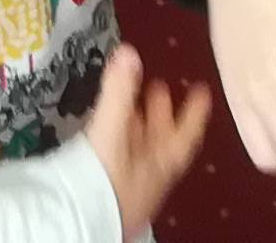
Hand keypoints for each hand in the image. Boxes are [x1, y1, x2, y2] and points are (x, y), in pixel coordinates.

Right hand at [80, 37, 213, 237]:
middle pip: (162, 141)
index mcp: (161, 165)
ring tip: (128, 103)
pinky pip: (120, 160)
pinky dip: (118, 139)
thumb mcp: (111, 133)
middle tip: (158, 86)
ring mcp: (129, 186)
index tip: (203, 90)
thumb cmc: (102, 184)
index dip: (195, 112)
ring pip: (140, 151)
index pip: (186, 135)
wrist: (72, 225)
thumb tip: (129, 51)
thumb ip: (118, 93)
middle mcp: (149, 176)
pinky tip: (105, 132)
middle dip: (160, 113)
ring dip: (137, 125)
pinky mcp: (107, 192)